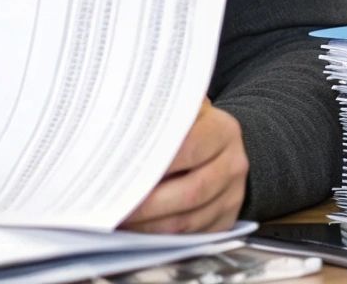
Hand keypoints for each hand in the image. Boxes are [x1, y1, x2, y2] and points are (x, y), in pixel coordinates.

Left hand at [121, 98, 247, 233]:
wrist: (224, 148)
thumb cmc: (192, 127)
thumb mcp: (183, 111)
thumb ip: (159, 115)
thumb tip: (120, 125)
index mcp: (222, 131)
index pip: (188, 148)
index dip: (154, 163)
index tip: (121, 170)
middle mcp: (232, 164)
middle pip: (190, 192)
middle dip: (147, 204)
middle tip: (114, 205)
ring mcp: (232, 196)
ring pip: (188, 220)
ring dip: (149, 225)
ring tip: (119, 220)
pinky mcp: (225, 221)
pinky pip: (190, 235)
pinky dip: (160, 236)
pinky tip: (136, 229)